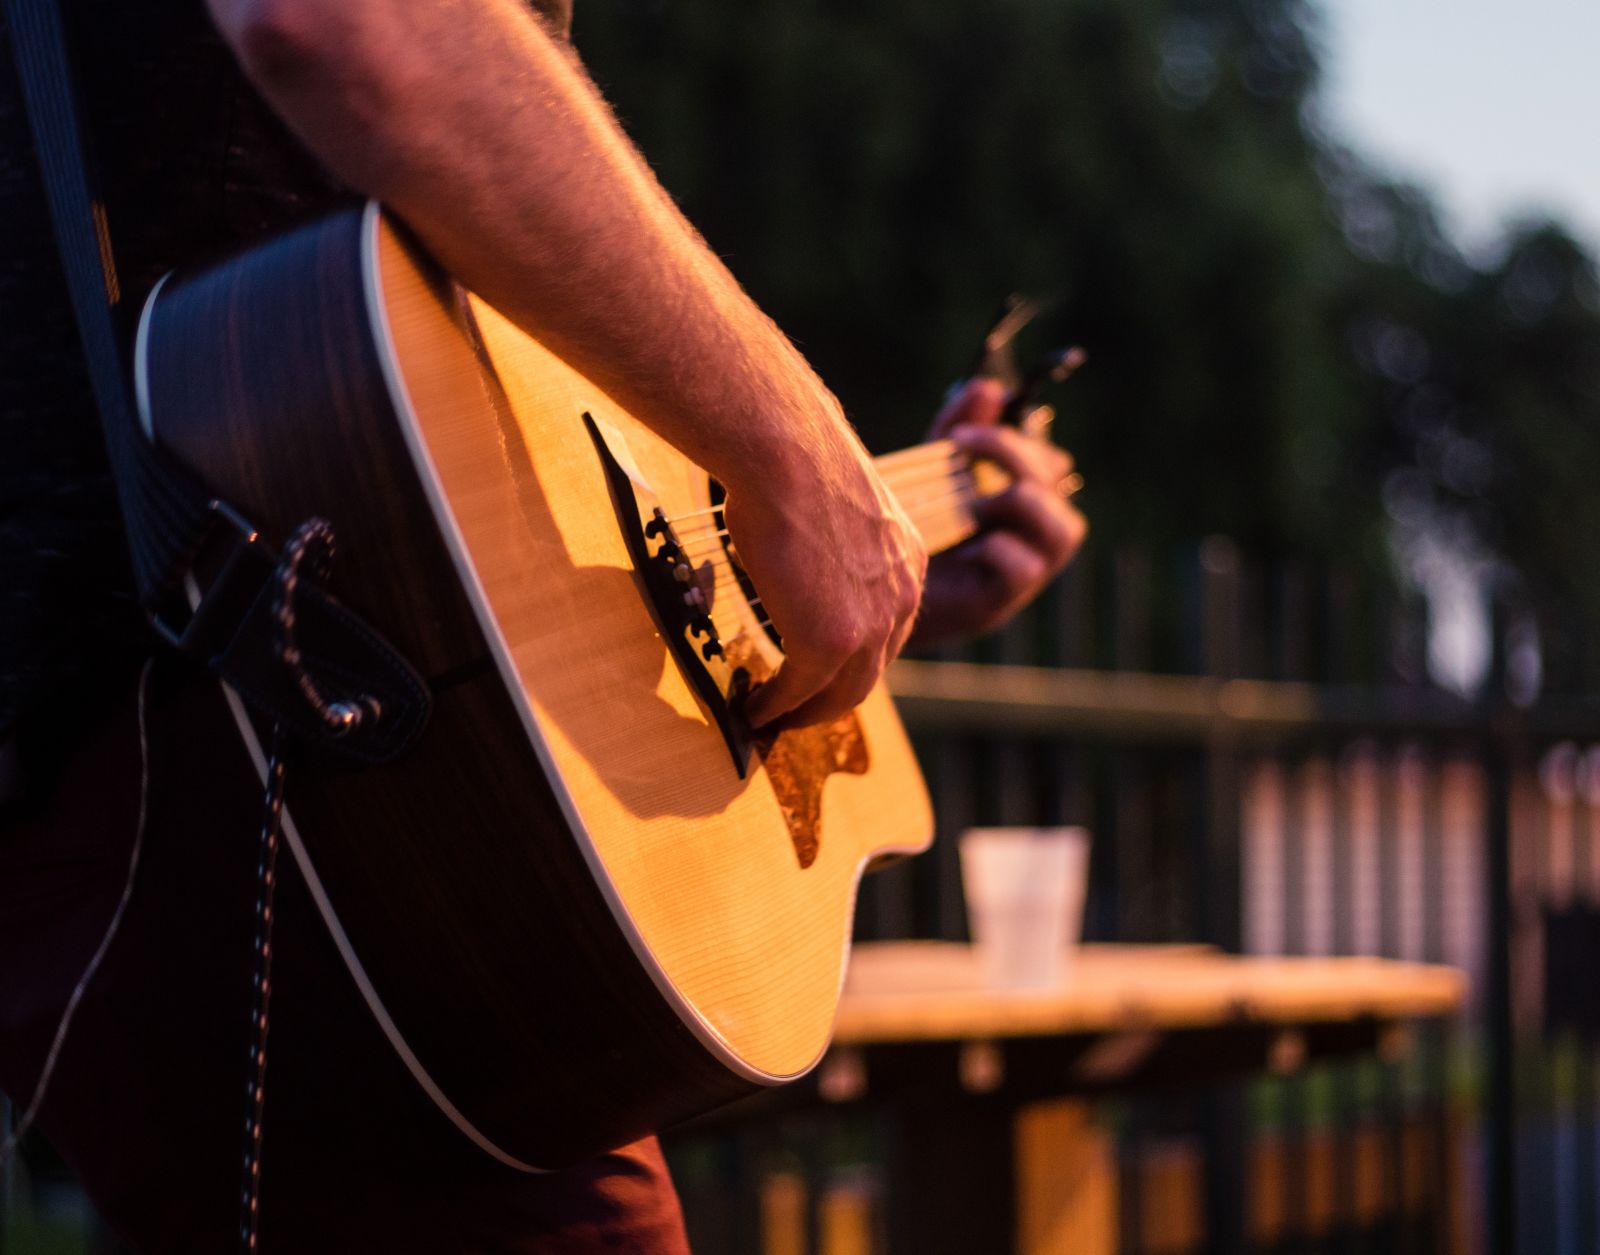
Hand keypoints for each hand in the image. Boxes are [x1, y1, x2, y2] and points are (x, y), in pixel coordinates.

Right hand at [725, 416, 926, 730]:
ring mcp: (870, 626)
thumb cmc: (793, 458)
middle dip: (830, 699)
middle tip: (794, 712)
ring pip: (842, 693)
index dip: (851, 657)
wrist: (785, 451)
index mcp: (906, 562)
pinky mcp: (830, 643)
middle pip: (869, 672)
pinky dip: (775, 707)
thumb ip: (831, 541)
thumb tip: (795, 543)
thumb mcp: (833, 506)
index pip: (886, 629)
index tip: (819, 670)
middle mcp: (902, 599)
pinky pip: (801, 691)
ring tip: (771, 721)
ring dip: (803, 714)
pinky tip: (753, 709)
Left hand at [907, 378, 1086, 646]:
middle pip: (1058, 482)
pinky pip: (1024, 567)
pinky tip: (962, 549)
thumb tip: (988, 386)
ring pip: (1065, 529)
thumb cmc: (906, 527)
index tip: (962, 433)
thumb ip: (959, 428)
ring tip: (970, 504)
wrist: (867, 591)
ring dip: (1015, 502)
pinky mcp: (1001, 601)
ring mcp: (1026, 570)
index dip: (1016, 439)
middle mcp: (1034, 533)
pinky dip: (993, 550)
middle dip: (1011, 454)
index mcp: (1022, 497)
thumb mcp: (929, 468)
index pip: (1050, 458)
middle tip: (960, 446)